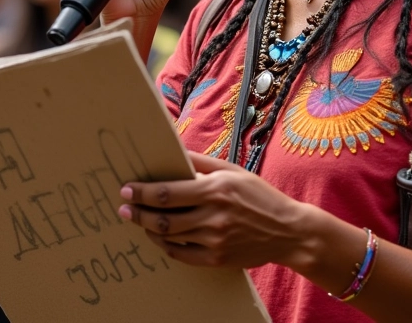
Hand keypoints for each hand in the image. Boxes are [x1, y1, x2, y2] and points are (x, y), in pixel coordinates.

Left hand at [117, 152, 308, 269]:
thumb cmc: (259, 195)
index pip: (168, 192)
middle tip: (123, 207)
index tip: (127, 189)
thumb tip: (175, 152)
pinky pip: (181, 255)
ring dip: (148, 228)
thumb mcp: (233, 171)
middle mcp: (213, 215)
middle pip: (163, 217)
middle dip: (138, 212)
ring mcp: (214, 240)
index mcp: (216, 189)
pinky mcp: (216, 259)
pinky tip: (159, 237)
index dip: (143, 192)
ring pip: (169, 237)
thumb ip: (202, 163)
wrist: (287, 230)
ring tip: (139, 220)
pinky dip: (166, 246)